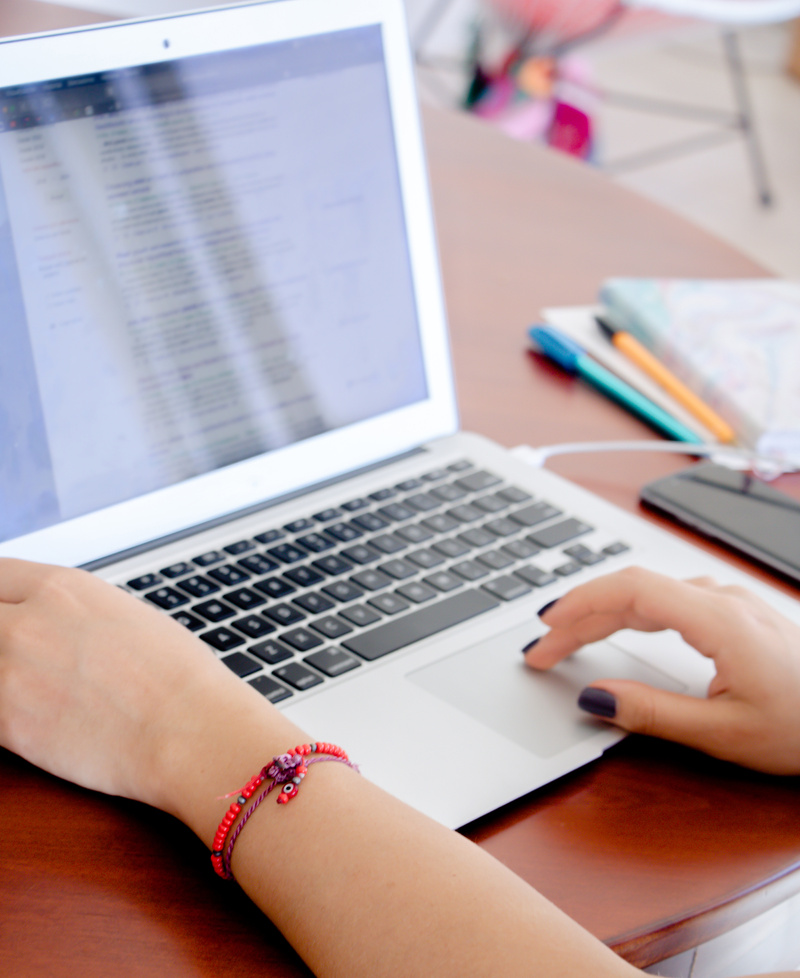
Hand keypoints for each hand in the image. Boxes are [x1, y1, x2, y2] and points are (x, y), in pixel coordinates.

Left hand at [0, 558, 302, 827]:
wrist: (190, 730)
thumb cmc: (178, 678)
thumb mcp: (126, 616)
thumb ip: (75, 613)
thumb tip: (58, 622)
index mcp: (62, 587)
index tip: (4, 613)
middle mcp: (28, 621)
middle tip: (18, 658)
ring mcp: (10, 672)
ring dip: (0, 675)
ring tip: (34, 690)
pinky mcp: (6, 725)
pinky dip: (4, 716)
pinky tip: (35, 722)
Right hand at [523, 566, 799, 773]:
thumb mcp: (723, 734)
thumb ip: (652, 713)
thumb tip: (594, 697)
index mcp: (719, 619)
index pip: (631, 590)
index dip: (580, 603)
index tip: (546, 627)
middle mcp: (723, 601)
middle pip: (633, 590)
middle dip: (581, 615)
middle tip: (543, 649)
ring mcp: (733, 604)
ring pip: (651, 593)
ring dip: (604, 612)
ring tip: (570, 638)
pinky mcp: (738, 615)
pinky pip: (671, 599)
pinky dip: (632, 611)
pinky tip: (623, 626)